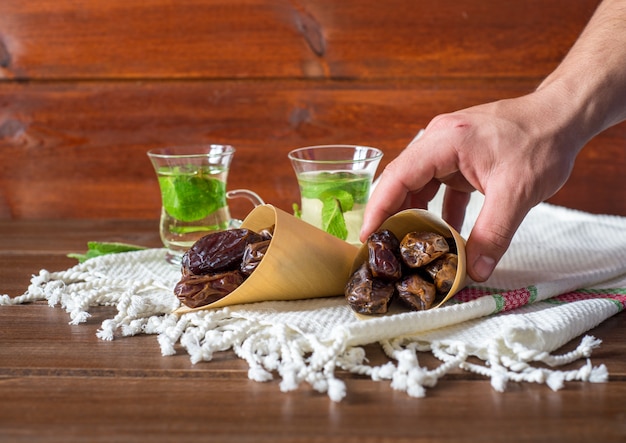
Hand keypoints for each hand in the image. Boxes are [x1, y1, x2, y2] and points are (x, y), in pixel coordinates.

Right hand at [360, 92, 581, 281]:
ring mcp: (448, 149)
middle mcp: (439, 140)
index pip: (399, 175)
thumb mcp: (517, 193)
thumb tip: (476, 271)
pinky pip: (439, 186)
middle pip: (402, 180)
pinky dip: (439, 210)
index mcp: (445, 141)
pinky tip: (444, 233)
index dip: (379, 207)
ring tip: (409, 245)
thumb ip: (494, 234)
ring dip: (415, 214)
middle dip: (392, 214)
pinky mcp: (460, 158)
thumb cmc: (542, 143)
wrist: (563, 117)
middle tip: (383, 248)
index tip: (367, 236)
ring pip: (419, 184)